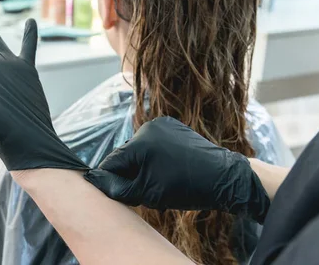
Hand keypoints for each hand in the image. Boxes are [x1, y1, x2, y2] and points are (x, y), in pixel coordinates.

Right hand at [84, 117, 269, 222]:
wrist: (222, 177)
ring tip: (158, 179)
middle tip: (143, 190)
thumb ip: (118, 187)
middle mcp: (147, 128)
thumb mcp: (147, 193)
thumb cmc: (185, 188)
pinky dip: (155, 154)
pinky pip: (154, 141)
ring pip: (139, 148)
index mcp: (139, 144)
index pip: (112, 162)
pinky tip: (168, 167)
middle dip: (129, 171)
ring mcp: (161, 124)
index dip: (110, 179)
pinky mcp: (172, 125)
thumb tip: (97, 180)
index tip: (115, 192)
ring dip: (142, 163)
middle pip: (126, 154)